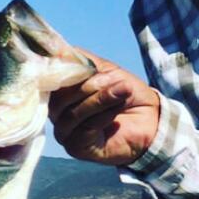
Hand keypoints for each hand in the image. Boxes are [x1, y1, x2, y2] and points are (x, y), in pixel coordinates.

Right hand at [48, 52, 160, 166]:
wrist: (150, 120)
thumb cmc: (124, 93)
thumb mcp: (104, 70)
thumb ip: (80, 60)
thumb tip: (57, 50)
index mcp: (59, 92)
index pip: (48, 81)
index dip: (61, 71)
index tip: (82, 64)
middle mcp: (56, 113)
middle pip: (59, 98)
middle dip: (88, 86)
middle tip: (113, 80)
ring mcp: (64, 132)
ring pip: (72, 113)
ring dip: (100, 100)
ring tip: (122, 91)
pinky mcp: (76, 148)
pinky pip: (84, 129)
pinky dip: (103, 115)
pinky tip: (117, 109)